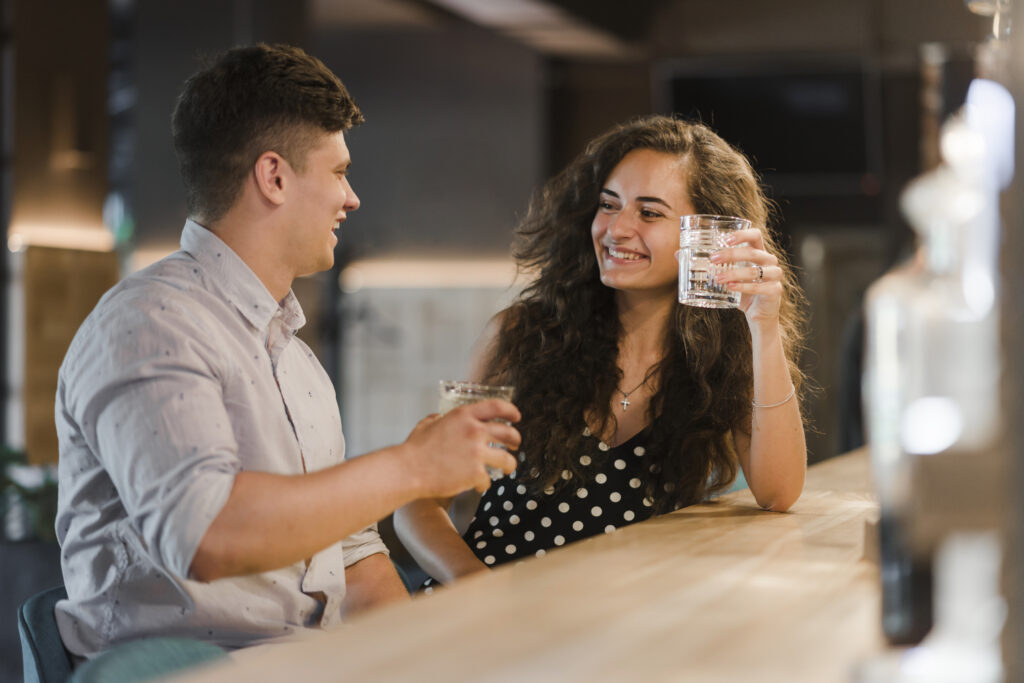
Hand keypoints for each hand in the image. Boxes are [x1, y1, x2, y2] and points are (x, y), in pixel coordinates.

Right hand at [401, 399, 520, 497]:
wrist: (409, 470)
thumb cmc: (415, 448)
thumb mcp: (427, 424)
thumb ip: (438, 419)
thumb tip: (440, 418)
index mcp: (463, 416)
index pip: (497, 407)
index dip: (511, 411)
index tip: (516, 417)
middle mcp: (474, 431)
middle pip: (508, 433)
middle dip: (515, 439)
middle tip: (514, 444)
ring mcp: (477, 453)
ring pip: (507, 459)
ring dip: (509, 464)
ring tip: (507, 468)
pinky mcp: (476, 473)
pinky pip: (488, 480)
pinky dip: (483, 484)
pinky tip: (478, 486)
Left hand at [709, 227, 782, 326]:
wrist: (758, 316)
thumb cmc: (741, 292)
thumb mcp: (724, 277)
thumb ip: (706, 265)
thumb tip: (677, 254)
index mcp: (758, 252)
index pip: (755, 235)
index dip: (742, 234)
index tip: (724, 239)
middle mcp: (769, 261)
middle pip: (752, 252)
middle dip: (731, 254)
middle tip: (713, 259)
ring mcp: (774, 275)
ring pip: (755, 270)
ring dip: (734, 273)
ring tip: (717, 278)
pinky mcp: (775, 291)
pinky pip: (759, 287)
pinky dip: (743, 287)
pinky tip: (730, 287)